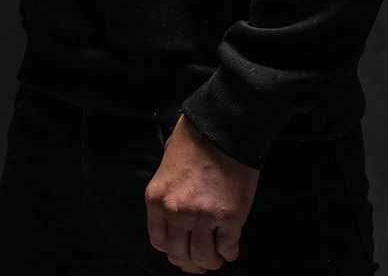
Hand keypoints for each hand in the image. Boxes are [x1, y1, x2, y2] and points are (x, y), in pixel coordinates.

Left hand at [145, 115, 259, 271]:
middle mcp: (177, 212)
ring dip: (210, 262)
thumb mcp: (167, 163)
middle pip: (179, 254)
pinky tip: (230, 250)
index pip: (159, 241)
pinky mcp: (230, 216)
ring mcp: (204, 216)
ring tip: (215, 260)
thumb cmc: (196, 138)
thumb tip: (175, 213)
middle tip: (198, 264)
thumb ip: (168, 191)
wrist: (224, 125)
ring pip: (204, 256)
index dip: (171, 250)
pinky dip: (229, 252)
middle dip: (189, 263)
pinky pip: (228, 246)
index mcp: (157, 199)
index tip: (179, 251)